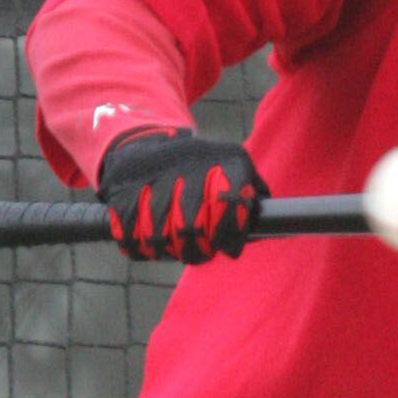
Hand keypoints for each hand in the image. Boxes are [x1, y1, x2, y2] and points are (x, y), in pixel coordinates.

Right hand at [100, 130, 266, 261]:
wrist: (148, 147)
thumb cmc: (203, 169)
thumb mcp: (236, 166)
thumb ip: (254, 193)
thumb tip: (275, 224)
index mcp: (225, 163)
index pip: (229, 210)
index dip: (230, 238)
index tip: (229, 248)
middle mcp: (188, 167)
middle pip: (191, 230)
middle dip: (199, 250)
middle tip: (202, 251)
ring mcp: (152, 180)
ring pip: (159, 238)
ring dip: (170, 250)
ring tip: (177, 246)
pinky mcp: (122, 195)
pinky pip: (131, 238)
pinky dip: (141, 248)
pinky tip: (151, 241)